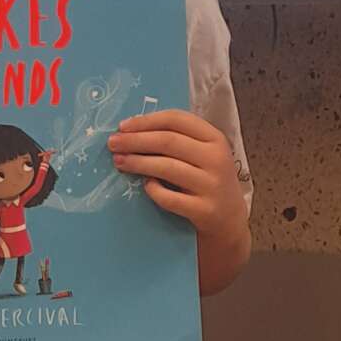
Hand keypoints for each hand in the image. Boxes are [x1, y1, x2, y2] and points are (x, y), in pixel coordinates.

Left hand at [108, 108, 244, 241]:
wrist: (228, 220)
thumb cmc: (206, 180)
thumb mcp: (201, 155)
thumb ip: (177, 140)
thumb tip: (131, 131)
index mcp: (214, 138)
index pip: (176, 120)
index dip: (146, 121)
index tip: (123, 126)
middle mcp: (216, 158)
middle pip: (168, 141)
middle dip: (135, 141)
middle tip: (113, 143)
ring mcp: (212, 185)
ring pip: (167, 167)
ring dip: (138, 163)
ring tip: (119, 162)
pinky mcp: (204, 210)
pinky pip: (170, 198)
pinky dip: (153, 190)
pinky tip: (145, 186)